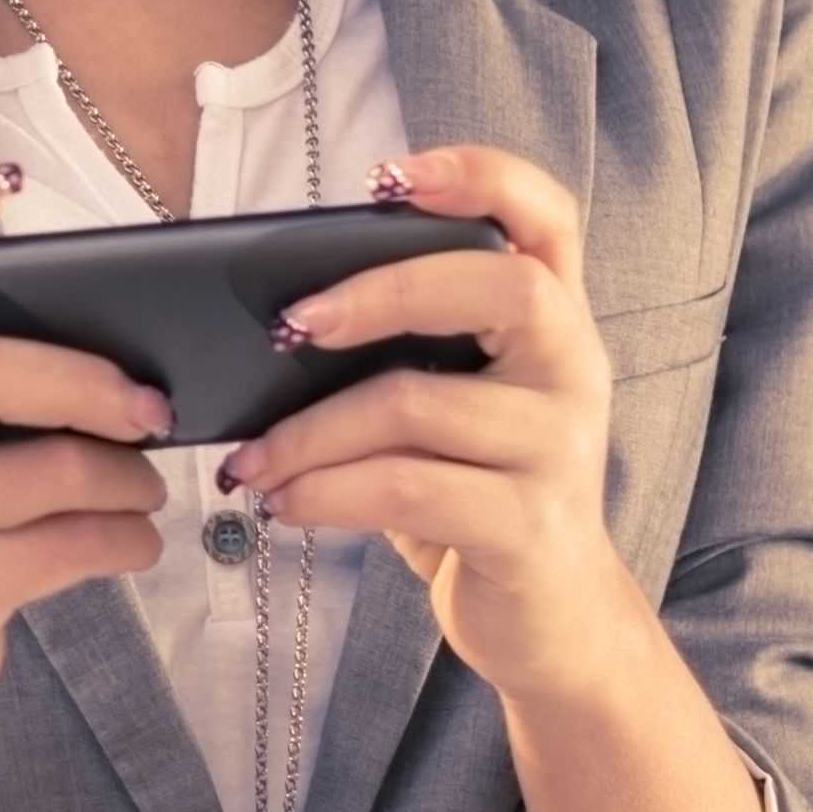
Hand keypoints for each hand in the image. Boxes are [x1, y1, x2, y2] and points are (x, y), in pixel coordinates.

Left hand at [241, 144, 766, 811]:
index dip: (474, 170)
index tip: (385, 166)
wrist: (551, 645)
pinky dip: (327, 491)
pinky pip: (416, 494)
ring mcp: (562, 457)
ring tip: (238, 452)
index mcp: (550, 324)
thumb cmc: (469, 507)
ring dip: (320, 422)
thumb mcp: (435, 414)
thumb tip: (247, 307)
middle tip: (276, 314)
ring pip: (433, 405)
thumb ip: (381, 351)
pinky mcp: (526, 540)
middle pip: (500, 284)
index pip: (539, 207)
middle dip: (380, 290)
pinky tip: (262, 506)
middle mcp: (574, 374)